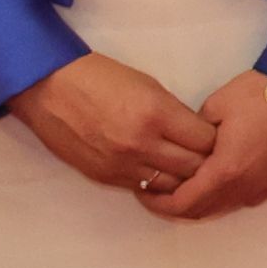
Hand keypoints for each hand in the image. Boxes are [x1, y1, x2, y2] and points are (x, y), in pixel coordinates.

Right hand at [10, 53, 217, 202]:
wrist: (50, 88)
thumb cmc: (101, 78)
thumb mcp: (148, 86)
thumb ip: (174, 113)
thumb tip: (196, 135)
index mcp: (156, 114)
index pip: (205, 141)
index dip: (215, 140)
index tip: (216, 136)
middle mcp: (141, 144)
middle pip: (193, 168)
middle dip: (206, 163)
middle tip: (208, 156)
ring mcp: (122, 165)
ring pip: (170, 186)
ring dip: (182, 178)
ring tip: (185, 167)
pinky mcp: (105, 177)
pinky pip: (143, 189)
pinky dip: (156, 184)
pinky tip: (159, 172)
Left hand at [150, 70, 266, 220]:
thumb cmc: (258, 94)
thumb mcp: (214, 108)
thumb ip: (195, 138)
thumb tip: (187, 149)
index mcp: (225, 170)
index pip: (183, 202)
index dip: (159, 203)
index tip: (144, 193)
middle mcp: (244, 187)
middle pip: (201, 211)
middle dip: (175, 207)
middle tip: (157, 192)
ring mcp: (263, 187)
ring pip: (222, 207)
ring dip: (201, 202)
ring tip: (184, 186)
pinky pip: (242, 198)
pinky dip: (223, 196)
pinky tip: (217, 179)